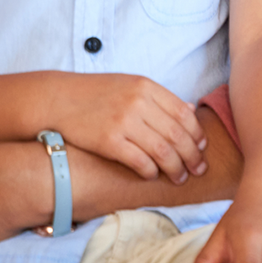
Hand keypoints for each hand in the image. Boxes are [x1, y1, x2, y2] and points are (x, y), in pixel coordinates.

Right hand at [48, 73, 207, 182]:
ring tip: (180, 178)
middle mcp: (138, 103)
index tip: (202, 147)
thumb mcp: (131, 84)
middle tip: (199, 169)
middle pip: (177, 134)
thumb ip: (160, 97)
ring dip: (176, 168)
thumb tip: (189, 110)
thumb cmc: (96, 93)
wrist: (59, 99)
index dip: (197, 133)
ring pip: (163, 151)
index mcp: (147, 86)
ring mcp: (123, 121)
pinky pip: (140, 161)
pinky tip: (153, 176)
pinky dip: (151, 171)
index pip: (184, 113)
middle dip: (192, 155)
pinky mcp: (108, 141)